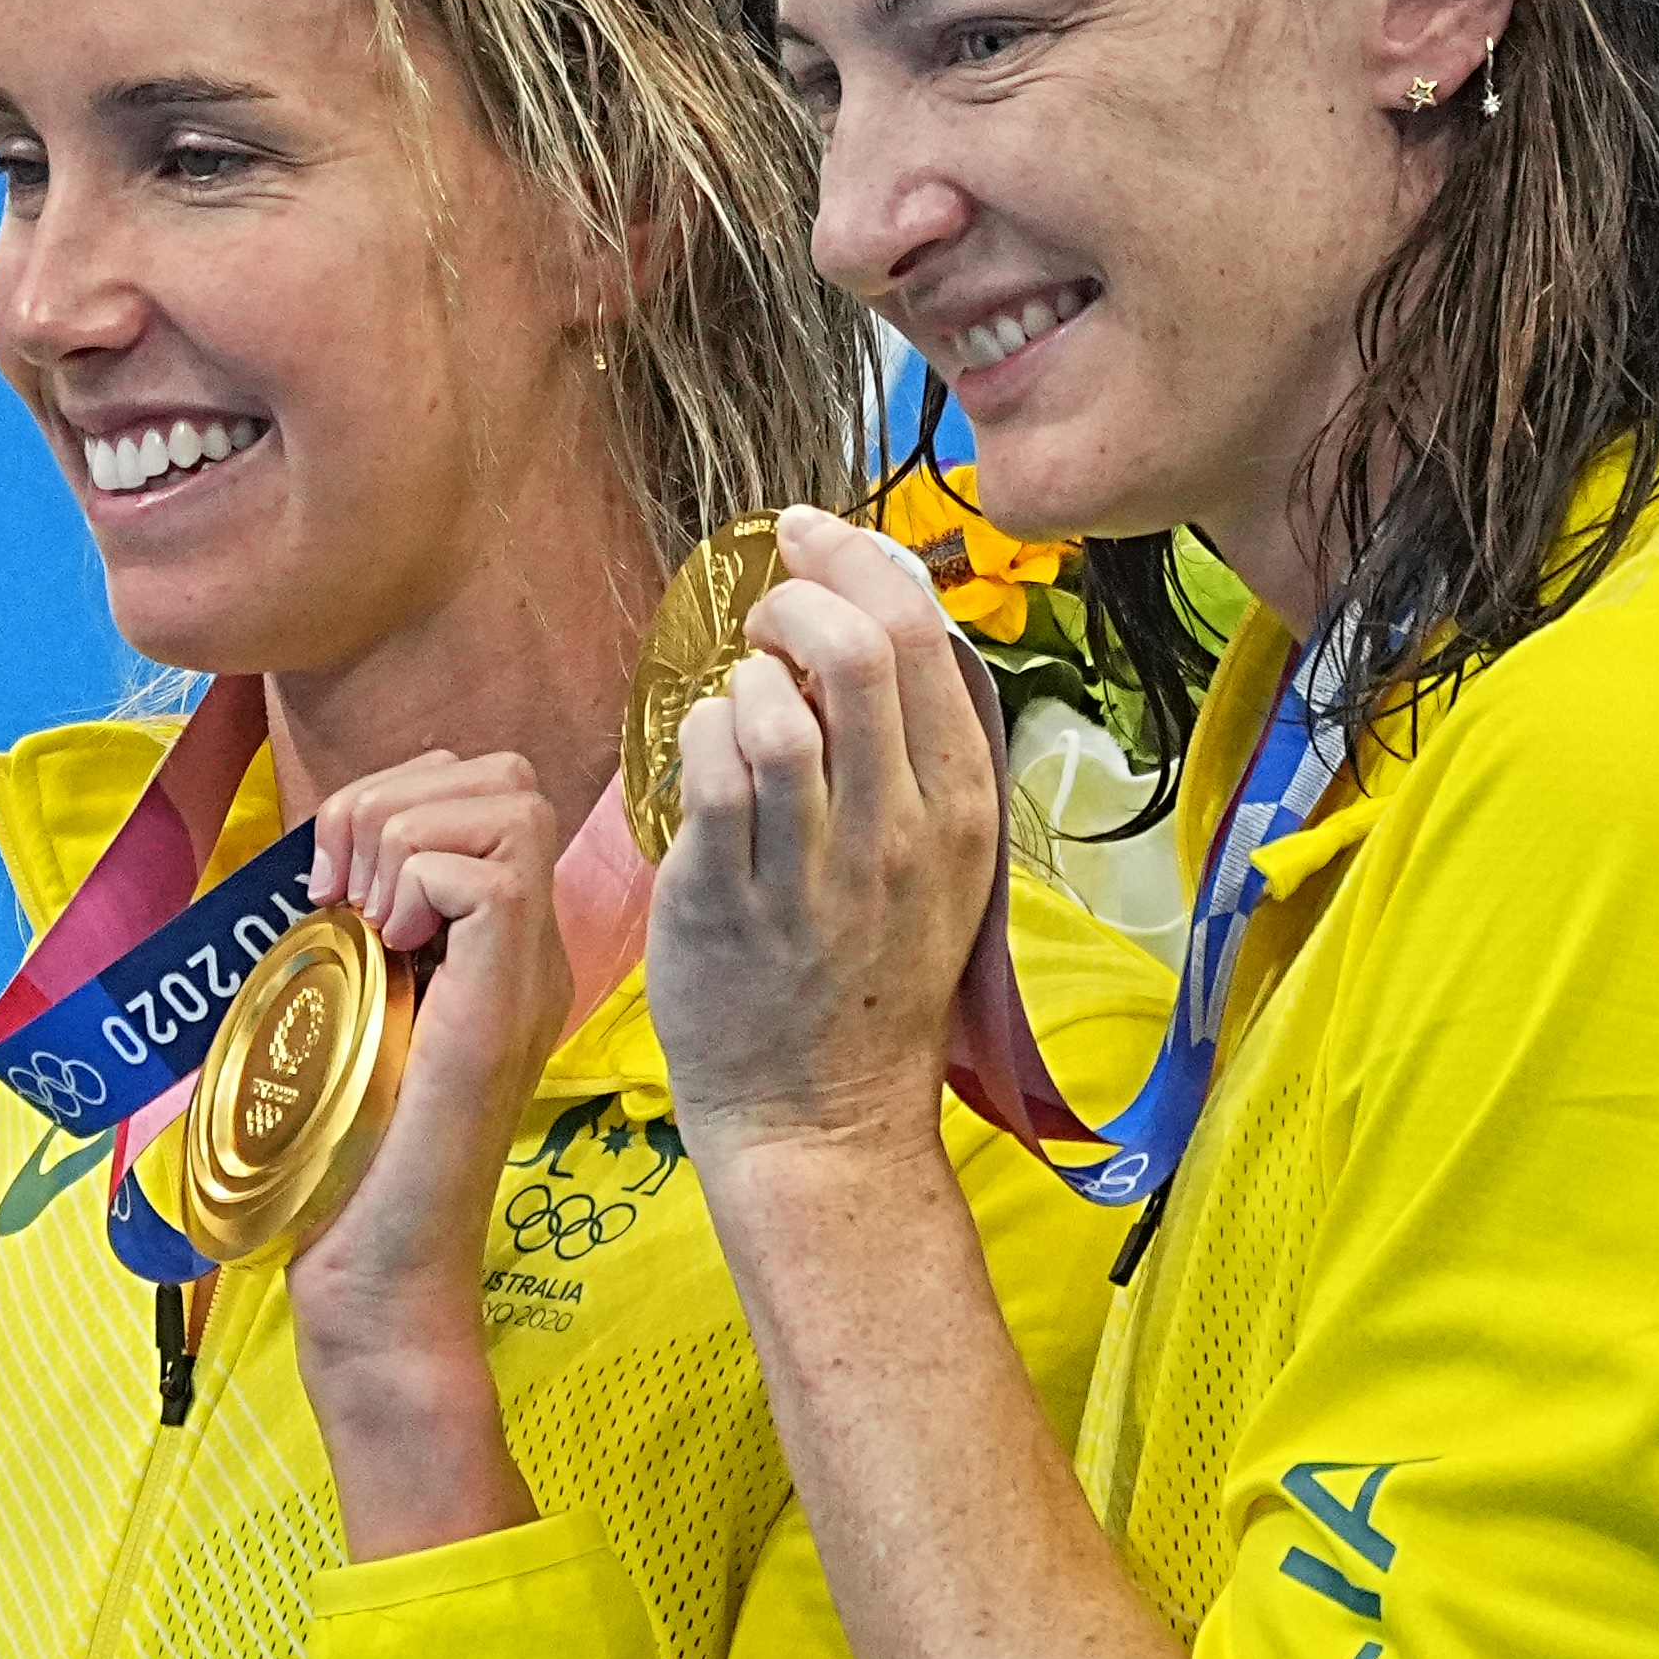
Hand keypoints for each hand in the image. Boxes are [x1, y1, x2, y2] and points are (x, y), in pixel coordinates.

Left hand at [278, 747, 586, 1374]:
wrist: (375, 1264)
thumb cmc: (346, 1155)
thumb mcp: (346, 1006)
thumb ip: (356, 929)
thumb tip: (328, 850)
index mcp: (495, 945)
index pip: (483, 790)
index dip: (394, 799)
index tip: (330, 887)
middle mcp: (527, 949)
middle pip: (505, 776)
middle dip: (395, 799)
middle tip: (340, 894)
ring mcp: (526, 974)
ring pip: (506, 803)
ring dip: (401, 837)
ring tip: (362, 924)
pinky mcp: (506, 1004)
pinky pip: (492, 873)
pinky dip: (417, 886)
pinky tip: (387, 953)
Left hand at [642, 501, 1006, 1160]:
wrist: (825, 1119)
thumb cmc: (868, 983)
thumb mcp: (935, 865)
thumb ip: (912, 757)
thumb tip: (863, 634)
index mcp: (962, 811)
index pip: (925, 641)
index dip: (861, 564)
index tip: (813, 539)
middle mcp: (899, 834)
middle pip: (861, 653)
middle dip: (799, 593)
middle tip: (764, 604)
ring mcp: (813, 871)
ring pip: (780, 711)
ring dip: (742, 673)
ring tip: (734, 689)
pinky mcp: (727, 904)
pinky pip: (709, 777)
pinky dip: (696, 734)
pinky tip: (699, 744)